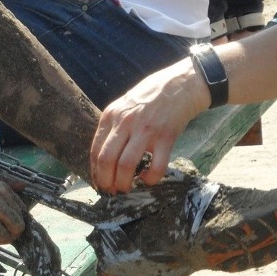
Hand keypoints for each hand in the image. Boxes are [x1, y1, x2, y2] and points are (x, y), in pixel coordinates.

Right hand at [0, 177, 27, 243]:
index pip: (21, 209)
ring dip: (2, 237)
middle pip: (21, 222)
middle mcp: (1, 194)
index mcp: (2, 185)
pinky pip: (1, 237)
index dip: (10, 221)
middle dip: (9, 231)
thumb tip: (24, 184)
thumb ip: (3, 182)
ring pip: (15, 231)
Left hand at [90, 60, 206, 193]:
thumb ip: (114, 126)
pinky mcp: (166, 136)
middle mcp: (125, 122)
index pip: (95, 150)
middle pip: (106, 160)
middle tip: (111, 192)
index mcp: (111, 115)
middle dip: (105, 182)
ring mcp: (145, 129)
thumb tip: (105, 156)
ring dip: (123, 183)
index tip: (99, 183)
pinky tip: (148, 178)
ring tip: (125, 189)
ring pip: (125, 165)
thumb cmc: (151, 97)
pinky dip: (150, 178)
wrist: (181, 84)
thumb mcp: (124, 105)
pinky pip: (156, 166)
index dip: (95, 172)